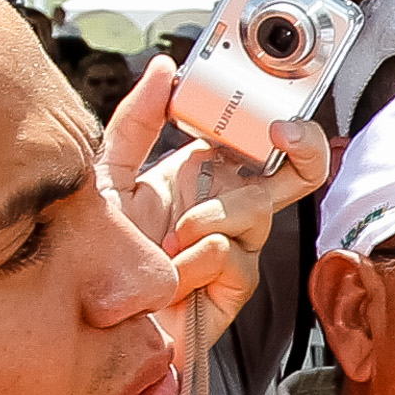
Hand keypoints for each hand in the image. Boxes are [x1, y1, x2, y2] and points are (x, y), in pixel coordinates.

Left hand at [97, 55, 329, 353]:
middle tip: (283, 133)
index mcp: (204, 176)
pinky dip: (195, 261)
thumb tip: (165, 70)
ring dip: (208, 217)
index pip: (257, 141)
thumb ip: (136, 122)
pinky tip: (171, 275)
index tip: (269, 109)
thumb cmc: (97, 257)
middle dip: (304, 147)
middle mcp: (229, 209)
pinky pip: (232, 255)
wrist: (90, 323)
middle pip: (295, 172)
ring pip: (256, 210)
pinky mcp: (236, 288)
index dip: (277, 122)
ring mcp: (237, 249)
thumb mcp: (106, 175)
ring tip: (168, 239)